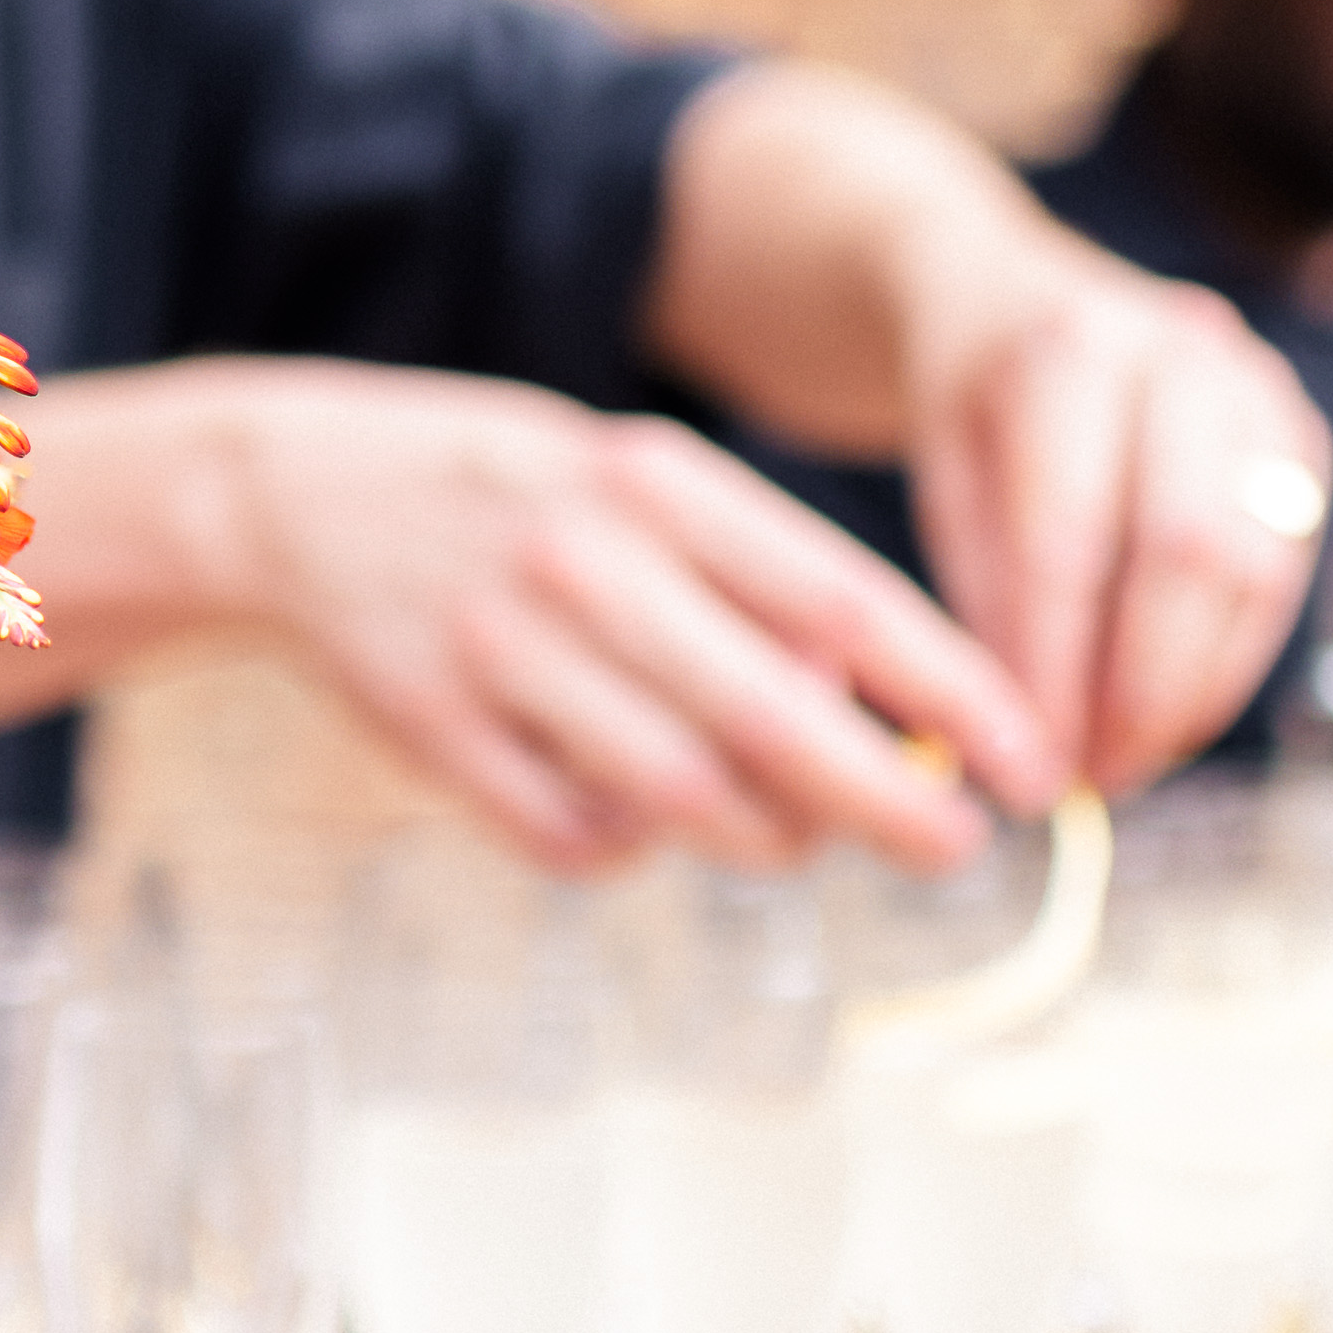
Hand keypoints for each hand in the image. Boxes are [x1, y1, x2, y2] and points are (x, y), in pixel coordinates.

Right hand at [206, 363, 1064, 874]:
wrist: (301, 491)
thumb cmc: (525, 500)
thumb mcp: (644, 488)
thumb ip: (758, 584)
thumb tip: (896, 720)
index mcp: (657, 482)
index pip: (841, 600)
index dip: (952, 694)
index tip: (1031, 762)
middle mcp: (583, 562)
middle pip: (774, 720)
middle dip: (888, 803)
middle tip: (955, 844)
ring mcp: (500, 650)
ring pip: (682, 796)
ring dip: (768, 838)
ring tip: (796, 833)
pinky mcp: (435, 732)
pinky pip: (574, 836)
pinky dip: (633, 849)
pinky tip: (641, 815)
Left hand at [907, 252, 1328, 790]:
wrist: (1012, 289)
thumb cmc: (969, 402)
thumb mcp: (941, 479)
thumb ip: (989, 597)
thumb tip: (1030, 739)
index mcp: (1067, 349)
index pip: (1071, 536)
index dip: (1058, 665)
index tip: (1033, 761)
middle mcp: (1178, 351)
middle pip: (1187, 552)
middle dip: (1141, 690)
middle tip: (1094, 778)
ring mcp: (1252, 385)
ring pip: (1251, 569)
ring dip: (1194, 688)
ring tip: (1128, 759)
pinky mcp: (1294, 430)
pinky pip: (1282, 568)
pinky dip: (1228, 656)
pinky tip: (1174, 711)